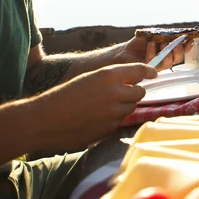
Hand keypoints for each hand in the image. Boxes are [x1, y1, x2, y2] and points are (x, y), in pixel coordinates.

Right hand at [31, 63, 156, 149]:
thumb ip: (111, 79)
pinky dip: (113, 120)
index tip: (154, 73)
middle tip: (120, 94)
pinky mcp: (110, 128)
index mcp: (108, 75)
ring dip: (122, 107)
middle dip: (134, 92)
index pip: (139, 70)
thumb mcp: (88, 78)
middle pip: (140, 92)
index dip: (148, 71)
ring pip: (130, 108)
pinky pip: (120, 122)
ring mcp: (114, 112)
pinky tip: (95, 119)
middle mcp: (115, 92)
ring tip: (101, 107)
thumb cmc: (64, 96)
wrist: (44, 120)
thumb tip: (133, 82)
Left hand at [116, 35, 194, 70]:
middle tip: (176, 43)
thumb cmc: (139, 43)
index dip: (187, 47)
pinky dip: (153, 52)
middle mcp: (165, 60)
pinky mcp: (147, 69)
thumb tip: (174, 33)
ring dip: (167, 52)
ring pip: (168, 64)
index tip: (190, 40)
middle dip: (179, 51)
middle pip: (178, 60)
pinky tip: (150, 44)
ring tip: (162, 43)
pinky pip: (153, 62)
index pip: (182, 51)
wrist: (124, 51)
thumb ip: (164, 35)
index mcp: (169, 52)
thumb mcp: (153, 35)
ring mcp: (157, 66)